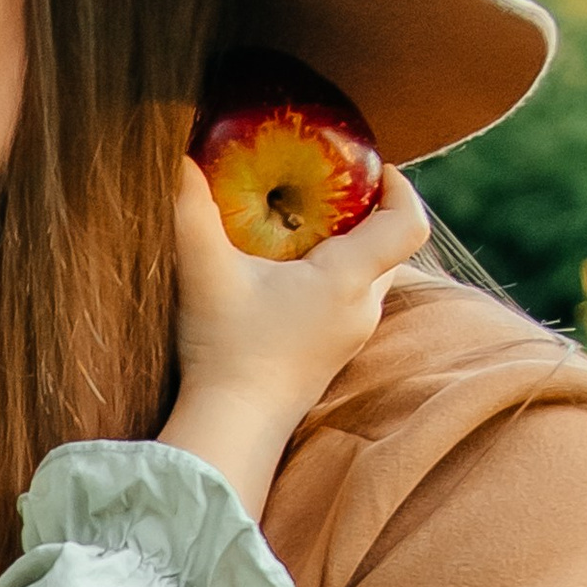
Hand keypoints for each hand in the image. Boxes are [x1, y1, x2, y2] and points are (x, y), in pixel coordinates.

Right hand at [161, 157, 428, 502]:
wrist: (232, 430)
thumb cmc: (225, 351)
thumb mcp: (205, 271)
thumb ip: (191, 209)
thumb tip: (178, 156)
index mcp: (347, 280)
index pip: (408, 224)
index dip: (401, 187)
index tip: (373, 167)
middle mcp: (361, 308)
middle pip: (390, 247)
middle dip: (367, 211)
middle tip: (327, 186)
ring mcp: (350, 336)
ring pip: (369, 276)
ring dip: (348, 246)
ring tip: (301, 227)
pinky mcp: (332, 355)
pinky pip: (349, 302)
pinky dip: (332, 277)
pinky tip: (287, 275)